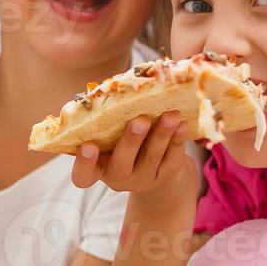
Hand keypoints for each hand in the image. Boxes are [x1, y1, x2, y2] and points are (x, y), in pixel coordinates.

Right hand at [70, 110, 196, 200]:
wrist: (155, 168)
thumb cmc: (123, 141)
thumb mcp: (110, 136)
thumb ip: (108, 120)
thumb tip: (119, 86)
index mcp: (98, 168)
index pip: (83, 175)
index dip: (84, 163)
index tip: (88, 146)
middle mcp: (118, 177)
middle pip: (122, 163)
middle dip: (131, 141)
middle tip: (140, 121)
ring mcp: (144, 179)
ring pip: (151, 157)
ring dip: (161, 134)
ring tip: (170, 115)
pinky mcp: (166, 175)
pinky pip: (173, 158)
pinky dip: (177, 140)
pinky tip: (182, 124)